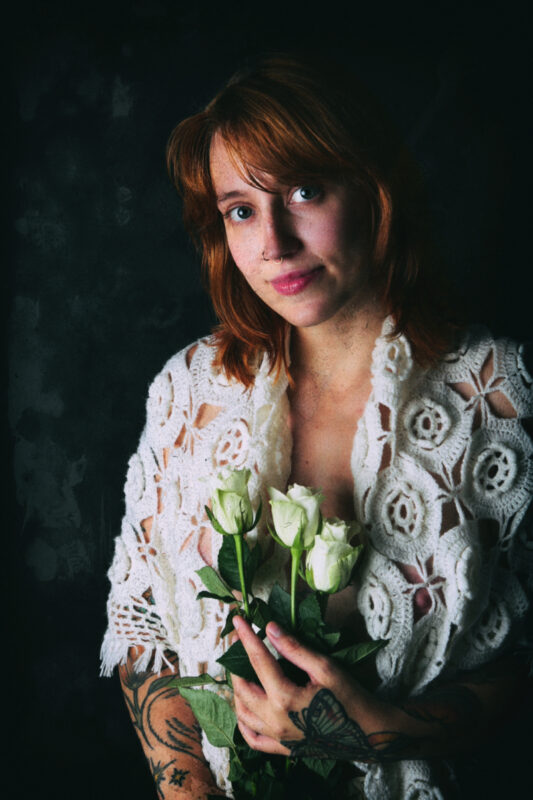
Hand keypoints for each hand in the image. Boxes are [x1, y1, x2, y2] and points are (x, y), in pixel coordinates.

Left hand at [231, 616, 393, 760]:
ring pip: (242, 713)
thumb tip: (270, 628)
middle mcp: (275, 720)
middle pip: (243, 688)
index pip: (258, 660)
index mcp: (285, 698)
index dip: (247, 637)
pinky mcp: (284, 749)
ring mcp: (277, 738)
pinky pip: (253, 739)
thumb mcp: (325, 668)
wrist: (369, 734)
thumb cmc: (350, 698)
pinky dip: (243, 723)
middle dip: (236, 662)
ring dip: (237, 690)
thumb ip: (295, 649)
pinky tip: (244, 709)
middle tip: (238, 643)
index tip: (238, 620)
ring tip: (240, 670)